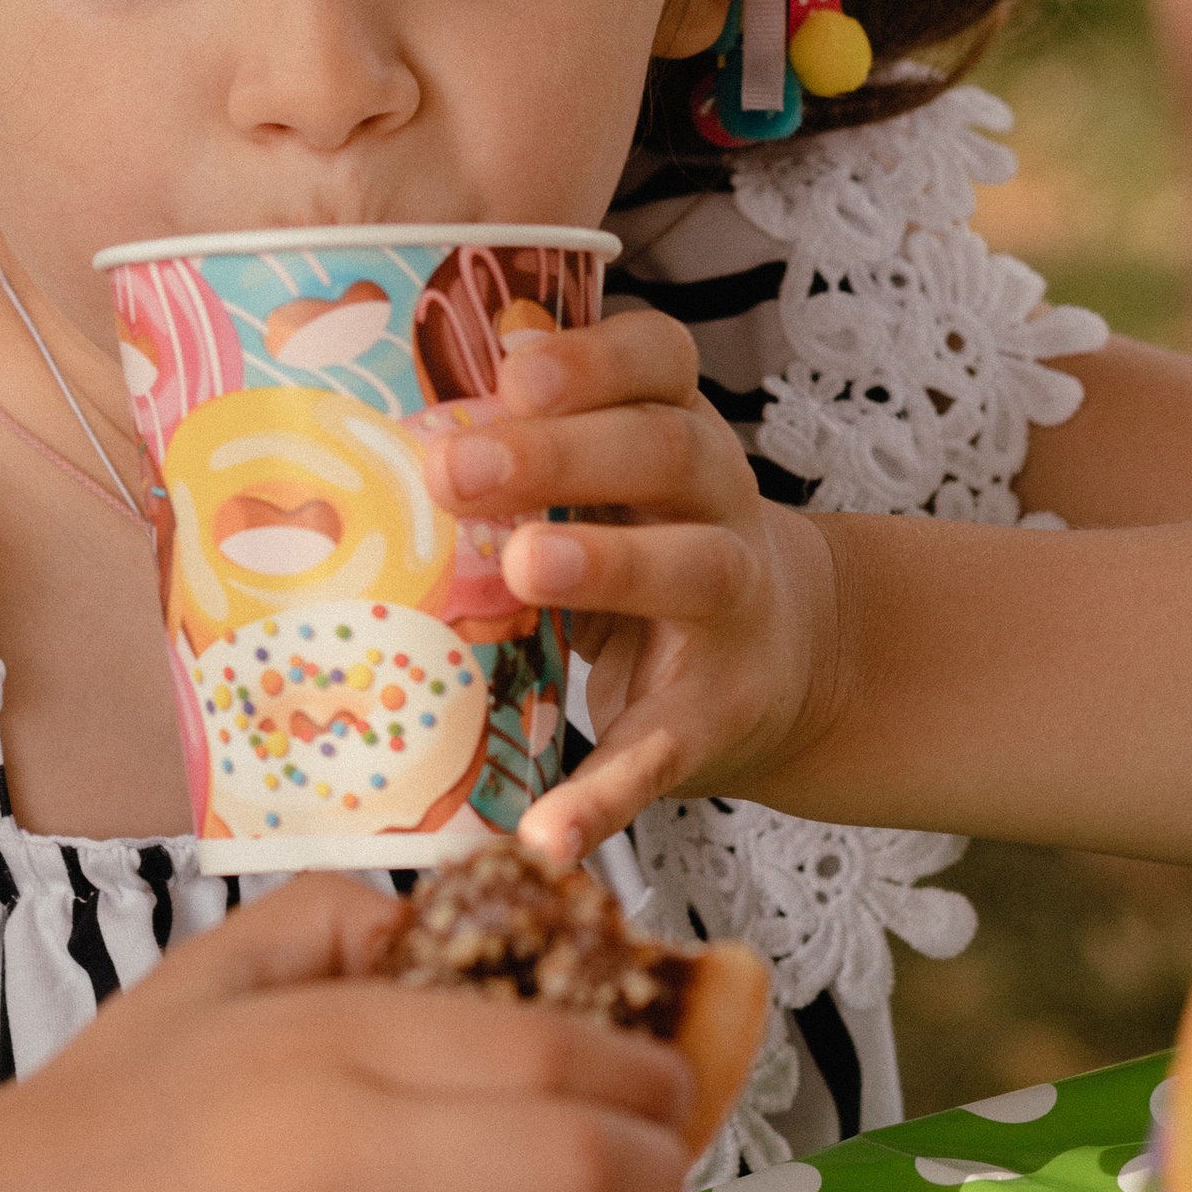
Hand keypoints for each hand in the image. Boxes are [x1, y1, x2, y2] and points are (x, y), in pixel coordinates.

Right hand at [0, 876, 691, 1191]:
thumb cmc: (89, 1124)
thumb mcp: (193, 984)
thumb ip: (318, 923)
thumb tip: (437, 912)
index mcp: (324, 1044)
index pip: (549, 1049)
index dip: (642, 1076)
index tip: (667, 1097)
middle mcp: (337, 1160)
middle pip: (579, 1165)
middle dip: (650, 1179)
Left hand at [424, 310, 842, 867]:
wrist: (789, 662)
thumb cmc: (651, 551)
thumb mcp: (610, 487)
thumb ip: (531, 451)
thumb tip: (401, 424)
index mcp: (679, 434)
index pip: (661, 361)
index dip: (593, 357)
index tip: (511, 369)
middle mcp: (719, 506)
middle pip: (665, 451)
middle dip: (560, 453)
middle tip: (452, 470)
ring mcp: (728, 611)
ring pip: (693, 567)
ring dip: (608, 564)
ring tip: (522, 569)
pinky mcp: (715, 719)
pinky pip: (661, 752)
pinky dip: (605, 795)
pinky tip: (544, 833)